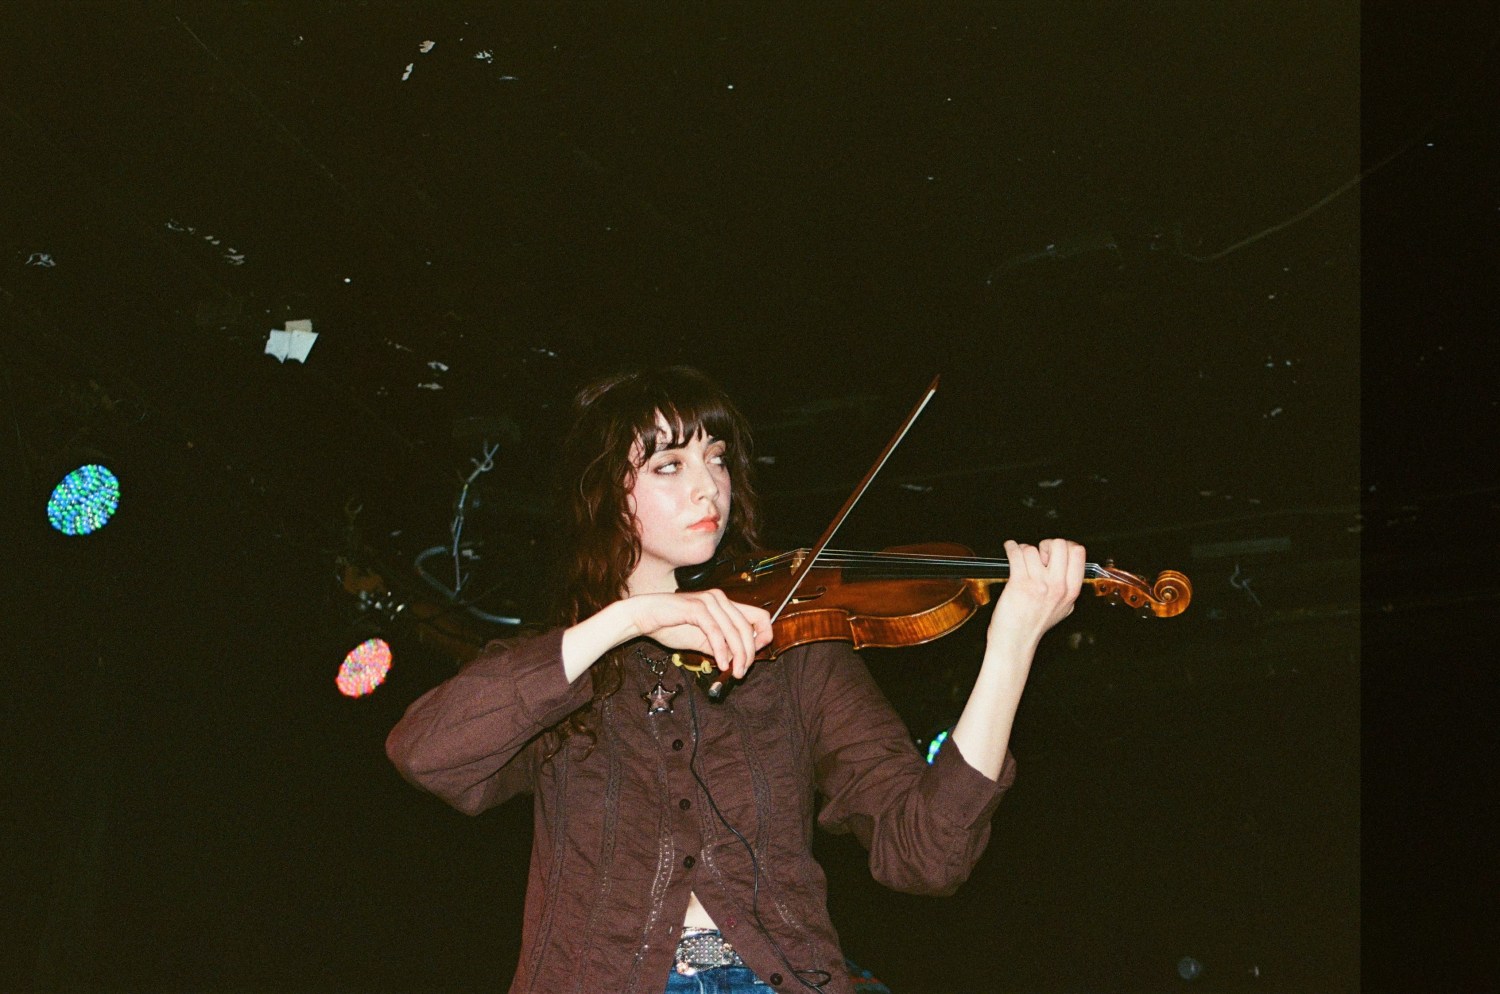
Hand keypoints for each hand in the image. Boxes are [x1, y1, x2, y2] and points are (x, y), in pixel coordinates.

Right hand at [624, 590, 772, 679]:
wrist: (644, 617)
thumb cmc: (670, 626)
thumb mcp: (703, 640)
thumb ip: (722, 646)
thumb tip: (741, 659)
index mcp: (725, 603)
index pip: (760, 616)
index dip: (764, 636)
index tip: (756, 656)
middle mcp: (720, 599)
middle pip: (749, 627)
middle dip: (750, 653)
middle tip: (742, 672)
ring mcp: (709, 601)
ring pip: (735, 630)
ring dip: (738, 655)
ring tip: (734, 672)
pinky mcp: (697, 608)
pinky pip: (716, 632)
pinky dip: (721, 651)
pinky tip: (721, 664)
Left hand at [987, 538, 1085, 650]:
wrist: (1015, 640)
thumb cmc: (1034, 625)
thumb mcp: (1063, 608)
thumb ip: (1067, 588)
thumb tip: (1066, 563)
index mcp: (1071, 591)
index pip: (1078, 553)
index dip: (1065, 546)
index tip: (1055, 552)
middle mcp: (1058, 586)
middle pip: (1059, 545)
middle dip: (1046, 545)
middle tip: (1038, 555)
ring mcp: (1039, 584)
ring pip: (1033, 549)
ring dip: (1024, 550)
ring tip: (1021, 560)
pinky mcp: (1020, 583)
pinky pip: (1017, 553)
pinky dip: (1011, 548)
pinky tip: (1010, 550)